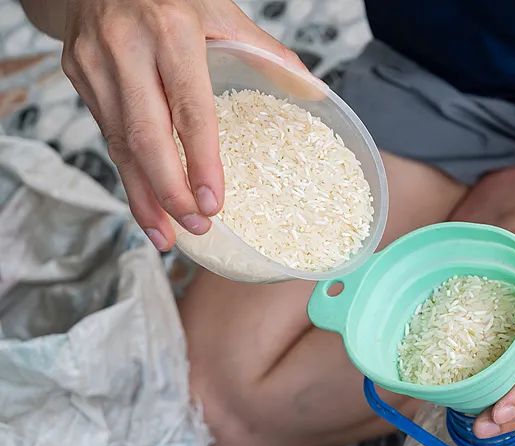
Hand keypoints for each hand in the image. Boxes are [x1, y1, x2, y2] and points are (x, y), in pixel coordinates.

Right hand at [60, 0, 309, 250]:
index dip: (201, 160)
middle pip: (147, 136)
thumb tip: (314, 92)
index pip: (190, 108)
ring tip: (167, 234)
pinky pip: (107, 137)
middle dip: (171, 191)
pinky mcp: (79, 79)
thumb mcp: (222, 12)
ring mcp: (96, 65)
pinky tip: (147, 204)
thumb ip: (265, 52)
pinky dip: (128, 176)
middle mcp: (127, 49)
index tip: (215, 202)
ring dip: (144, 196)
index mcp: (171, 31)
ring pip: (120, 144)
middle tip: (196, 227)